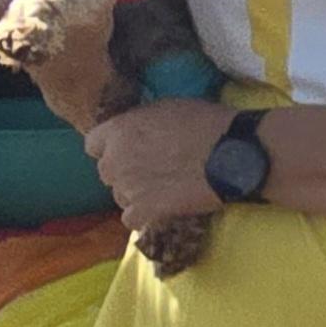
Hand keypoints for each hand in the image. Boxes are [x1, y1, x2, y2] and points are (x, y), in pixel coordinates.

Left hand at [85, 98, 229, 237]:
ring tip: (163, 190)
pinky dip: (145, 216)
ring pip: (119, 196)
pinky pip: (131, 219)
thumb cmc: (205, 123)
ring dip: (135, 193)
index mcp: (118, 131)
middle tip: (151, 168)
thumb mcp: (167, 107)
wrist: (232, 155)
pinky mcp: (145, 212)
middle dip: (124, 170)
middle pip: (106, 171)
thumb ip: (141, 121)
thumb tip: (137, 131)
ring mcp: (128, 189)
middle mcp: (115, 161)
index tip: (129, 147)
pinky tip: (162, 208)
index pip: (93, 143)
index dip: (110, 146)